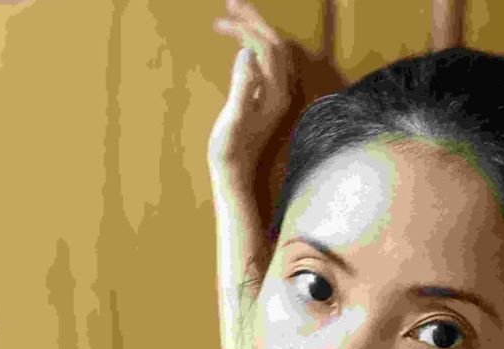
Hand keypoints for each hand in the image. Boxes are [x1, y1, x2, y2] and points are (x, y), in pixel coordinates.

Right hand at [209, 0, 294, 182]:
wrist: (235, 176)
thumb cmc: (229, 151)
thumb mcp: (233, 118)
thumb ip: (242, 85)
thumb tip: (246, 52)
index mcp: (274, 94)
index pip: (267, 48)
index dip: (247, 29)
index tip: (222, 20)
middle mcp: (281, 93)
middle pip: (275, 45)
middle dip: (254, 22)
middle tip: (230, 3)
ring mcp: (276, 98)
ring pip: (273, 54)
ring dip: (256, 32)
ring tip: (234, 18)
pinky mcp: (268, 103)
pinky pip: (268, 65)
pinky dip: (255, 47)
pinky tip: (241, 47)